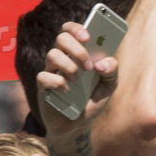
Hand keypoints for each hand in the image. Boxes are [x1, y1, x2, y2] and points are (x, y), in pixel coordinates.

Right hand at [35, 22, 118, 139]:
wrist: (78, 126)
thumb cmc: (92, 101)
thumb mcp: (109, 87)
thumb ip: (112, 72)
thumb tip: (103, 62)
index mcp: (78, 54)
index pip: (71, 30)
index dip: (77, 28)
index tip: (88, 37)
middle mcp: (63, 59)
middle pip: (61, 38)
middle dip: (77, 49)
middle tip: (89, 67)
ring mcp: (52, 71)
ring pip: (52, 54)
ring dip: (68, 66)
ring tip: (77, 81)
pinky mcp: (43, 86)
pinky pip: (43, 76)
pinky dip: (57, 82)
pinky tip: (67, 92)